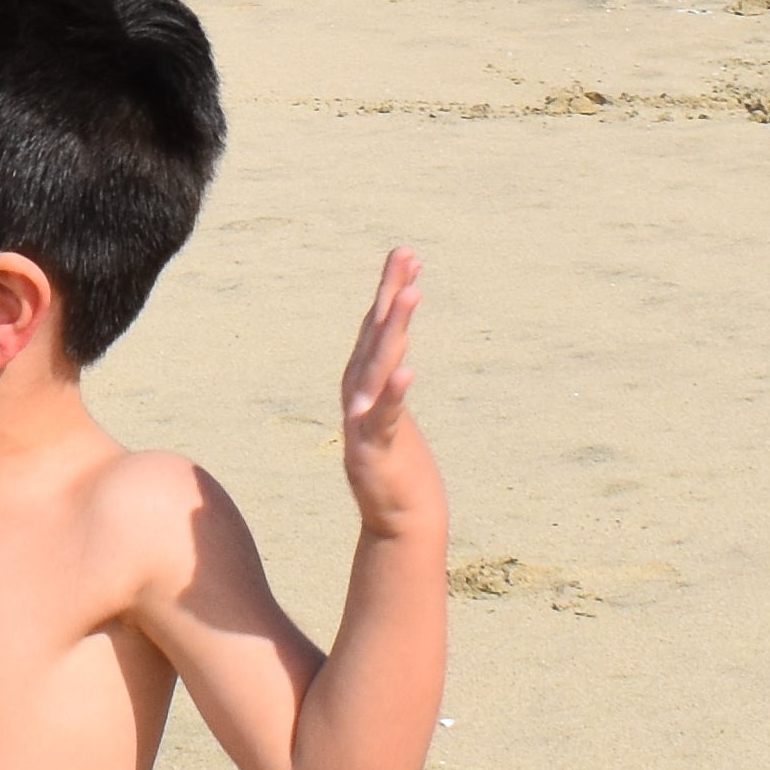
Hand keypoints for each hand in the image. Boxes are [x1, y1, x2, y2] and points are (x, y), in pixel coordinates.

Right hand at [340, 246, 429, 536]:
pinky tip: (406, 370)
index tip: (407, 253)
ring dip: (394, 328)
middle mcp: (359, 390)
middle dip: (392, 294)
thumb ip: (386, 373)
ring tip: (410, 296)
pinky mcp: (373, 446)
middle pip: (376, 333)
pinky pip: (385, 414)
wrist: (399, 517)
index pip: (378, 324)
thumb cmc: (400, 461)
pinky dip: (393, 391)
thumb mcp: (389, 406)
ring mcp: (363, 416)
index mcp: (364, 378)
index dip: (390, 287)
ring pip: (379, 363)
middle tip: (406, 256)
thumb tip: (393, 340)